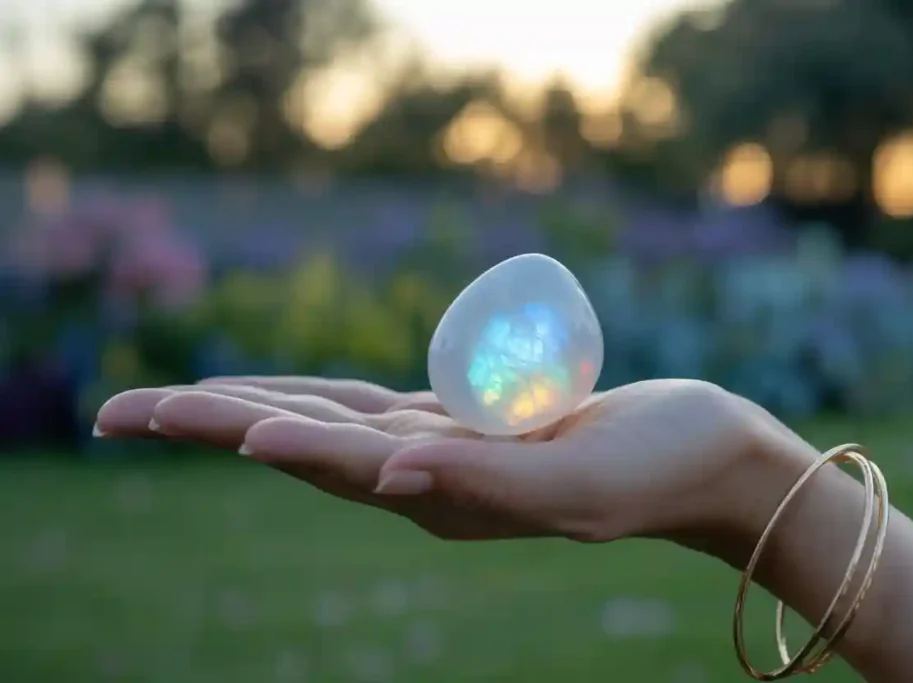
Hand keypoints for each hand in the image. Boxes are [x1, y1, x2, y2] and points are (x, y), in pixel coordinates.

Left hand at [94, 377, 783, 548]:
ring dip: (244, 407)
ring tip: (165, 403)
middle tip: (112, 411)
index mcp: (448, 499)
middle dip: (209, 424)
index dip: (261, 433)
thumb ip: (488, 478)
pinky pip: (368, 409)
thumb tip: (394, 472)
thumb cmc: (659, 470)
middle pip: (301, 442)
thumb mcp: (580, 481)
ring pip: (323, 423)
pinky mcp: (464, 428)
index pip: (332, 463)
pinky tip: (275, 394)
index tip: (185, 416)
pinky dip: (311, 396)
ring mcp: (441, 454)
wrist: (704, 461)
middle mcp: (428, 482)